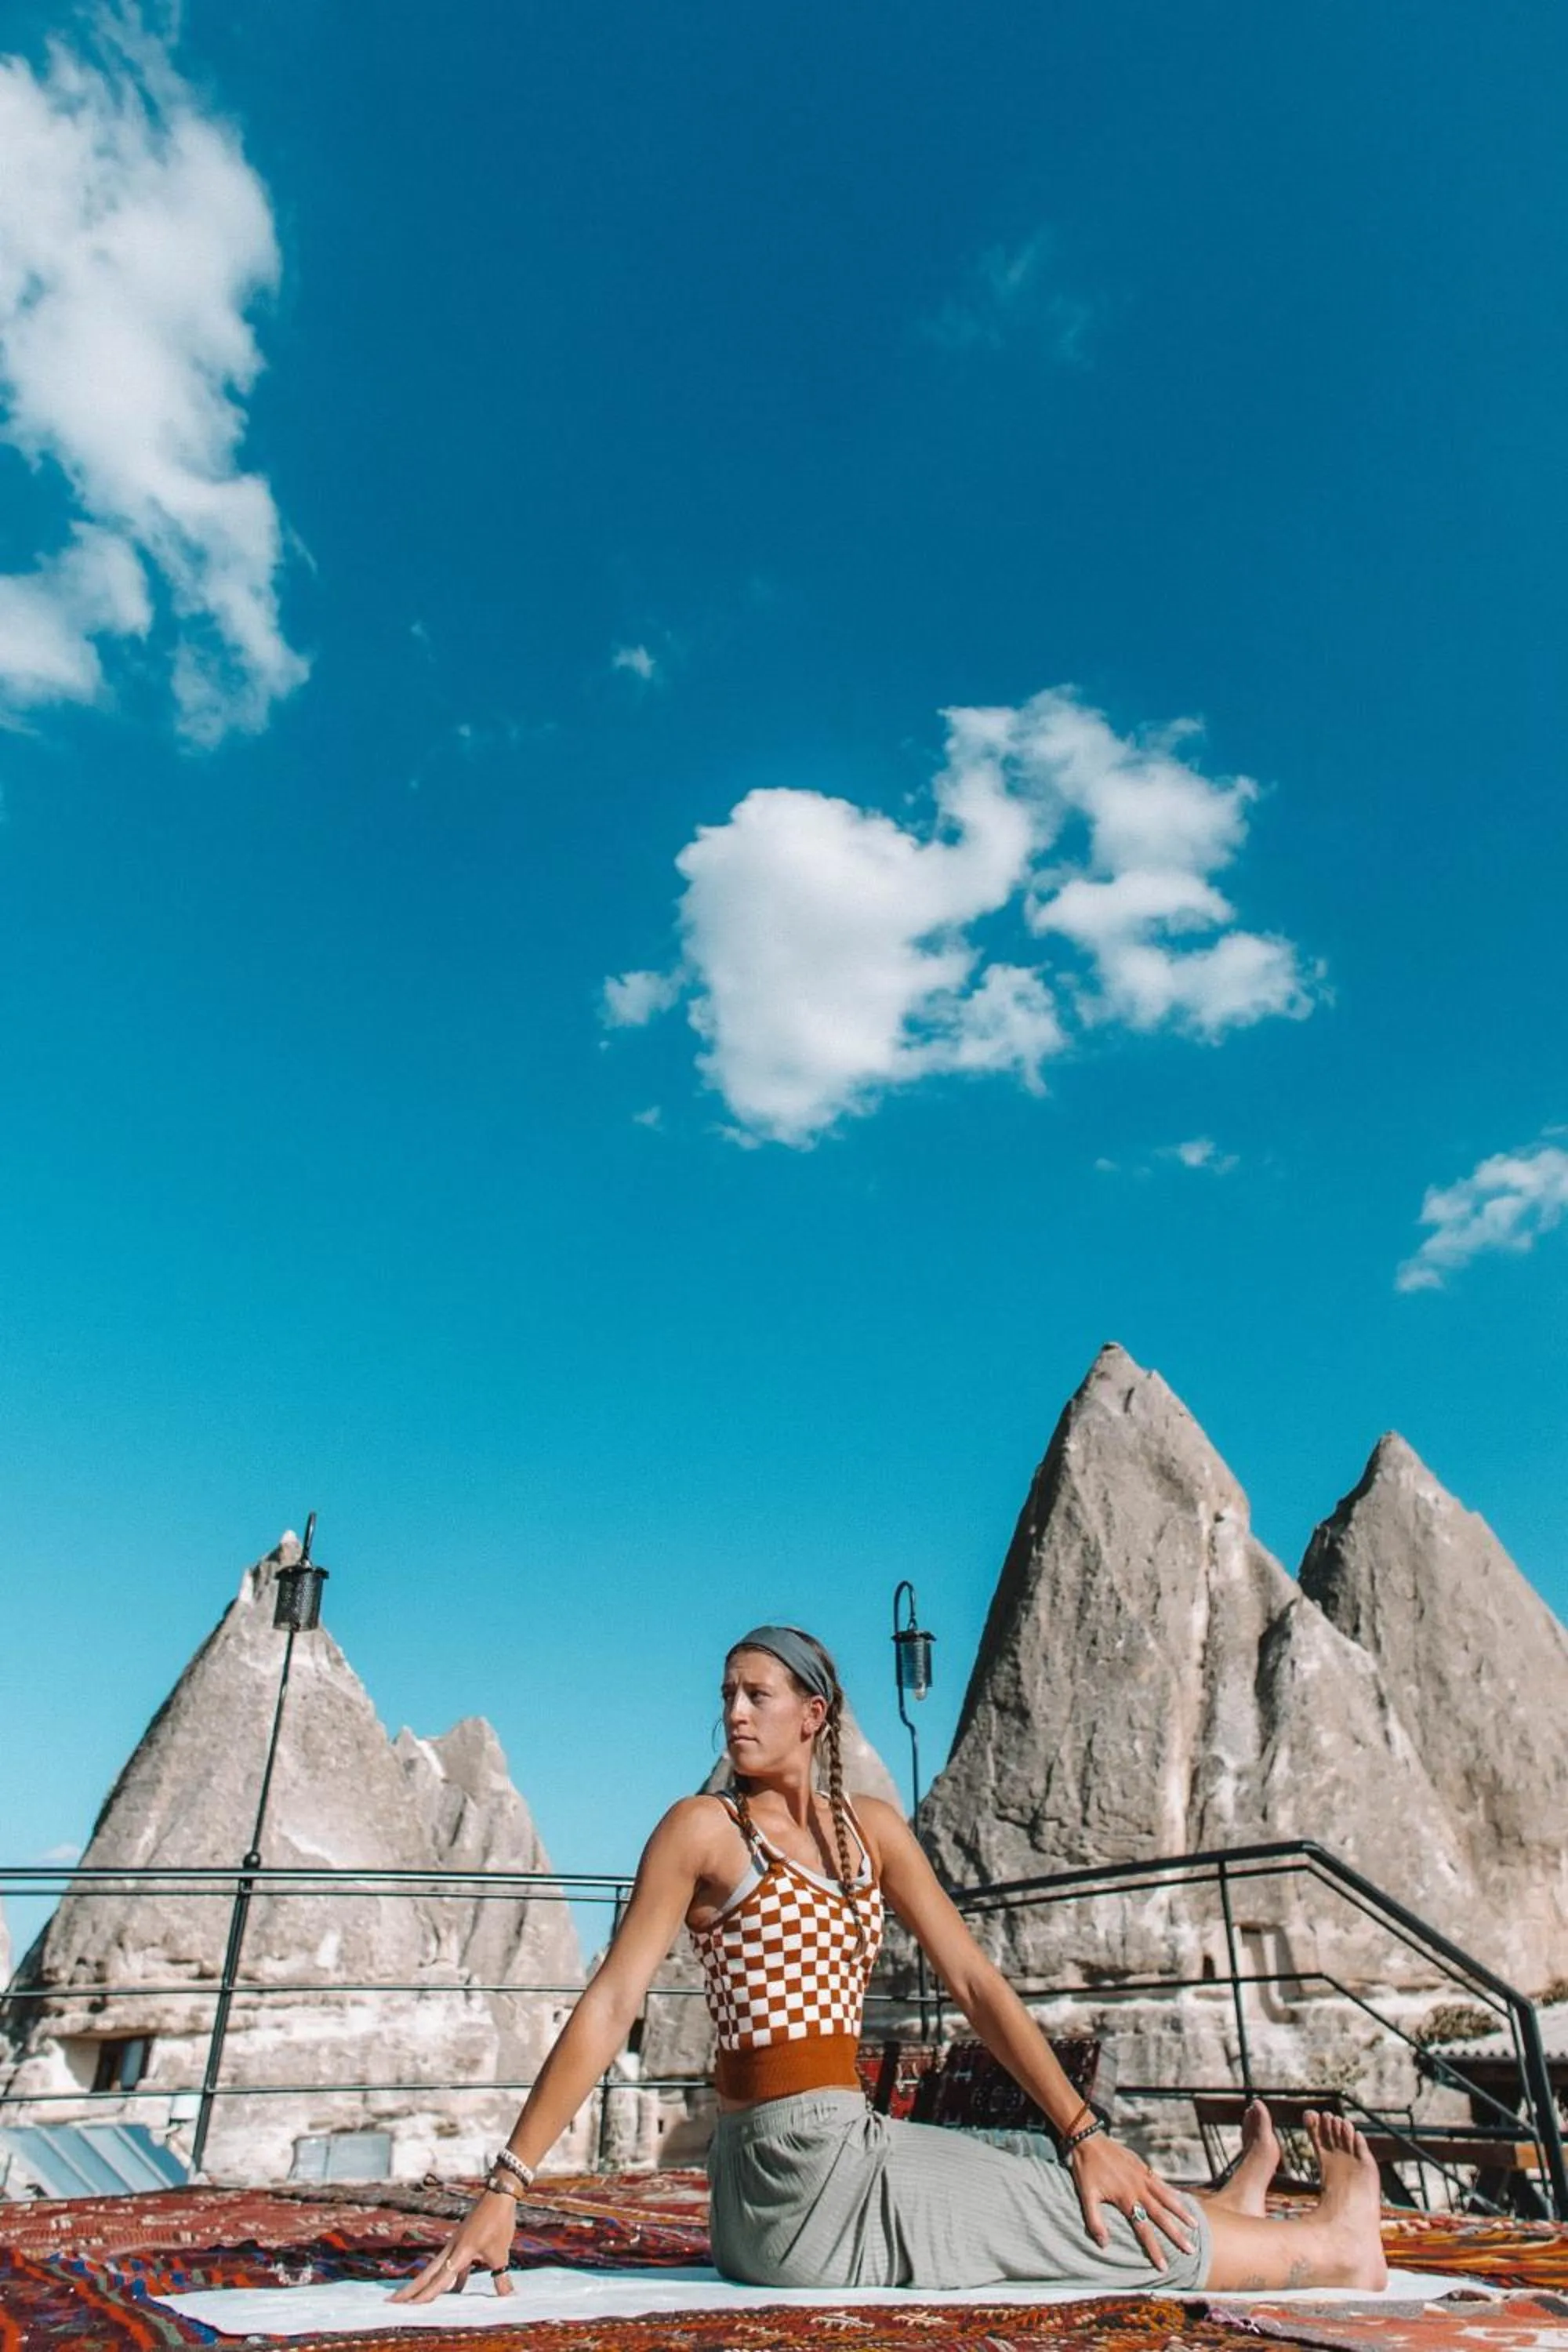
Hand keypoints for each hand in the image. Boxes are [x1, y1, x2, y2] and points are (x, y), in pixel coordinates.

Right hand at [389, 2189, 516, 2303]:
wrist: (499, 2195)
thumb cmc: (498, 2222)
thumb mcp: (501, 2252)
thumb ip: (501, 2277)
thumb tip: (508, 2297)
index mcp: (459, 2253)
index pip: (439, 2280)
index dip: (424, 2295)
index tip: (408, 2306)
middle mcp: (452, 2249)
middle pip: (427, 2274)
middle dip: (411, 2289)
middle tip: (392, 2300)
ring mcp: (456, 2245)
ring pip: (436, 2269)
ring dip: (427, 2284)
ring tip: (415, 2299)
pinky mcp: (464, 2242)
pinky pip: (453, 2265)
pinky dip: (452, 2279)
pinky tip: (455, 2291)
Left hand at [1068, 2130, 1193, 2272]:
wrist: (1088, 2139)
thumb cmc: (1086, 2169)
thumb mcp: (1086, 2196)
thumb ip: (1095, 2221)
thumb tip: (1104, 2245)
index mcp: (1125, 2199)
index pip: (1143, 2230)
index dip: (1154, 2249)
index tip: (1164, 2266)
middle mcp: (1138, 2189)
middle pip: (1161, 2216)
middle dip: (1176, 2234)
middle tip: (1191, 2250)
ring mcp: (1142, 2177)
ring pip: (1166, 2197)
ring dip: (1180, 2211)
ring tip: (1194, 2224)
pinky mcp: (1142, 2166)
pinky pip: (1160, 2182)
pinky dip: (1171, 2191)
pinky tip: (1180, 2198)